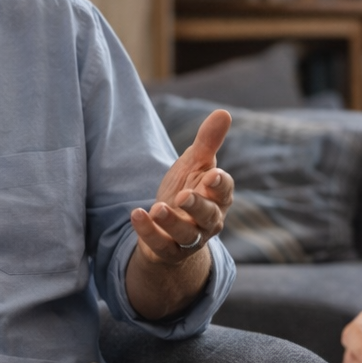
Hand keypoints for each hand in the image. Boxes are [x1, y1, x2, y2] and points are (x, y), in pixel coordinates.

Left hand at [130, 109, 235, 265]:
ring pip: (186, 234)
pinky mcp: (168, 250)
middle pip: (208, 216)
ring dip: (172, 222)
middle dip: (198, 206)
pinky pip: (160, 244)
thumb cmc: (188, 189)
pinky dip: (148, 231)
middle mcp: (209, 221)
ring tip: (157, 208)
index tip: (211, 174)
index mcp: (219, 198)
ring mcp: (190, 238)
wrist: (169, 227)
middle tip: (184, 195)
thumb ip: (208, 142)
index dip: (219, 184)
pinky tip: (136, 214)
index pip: (224, 191)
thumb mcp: (195, 165)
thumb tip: (223, 113)